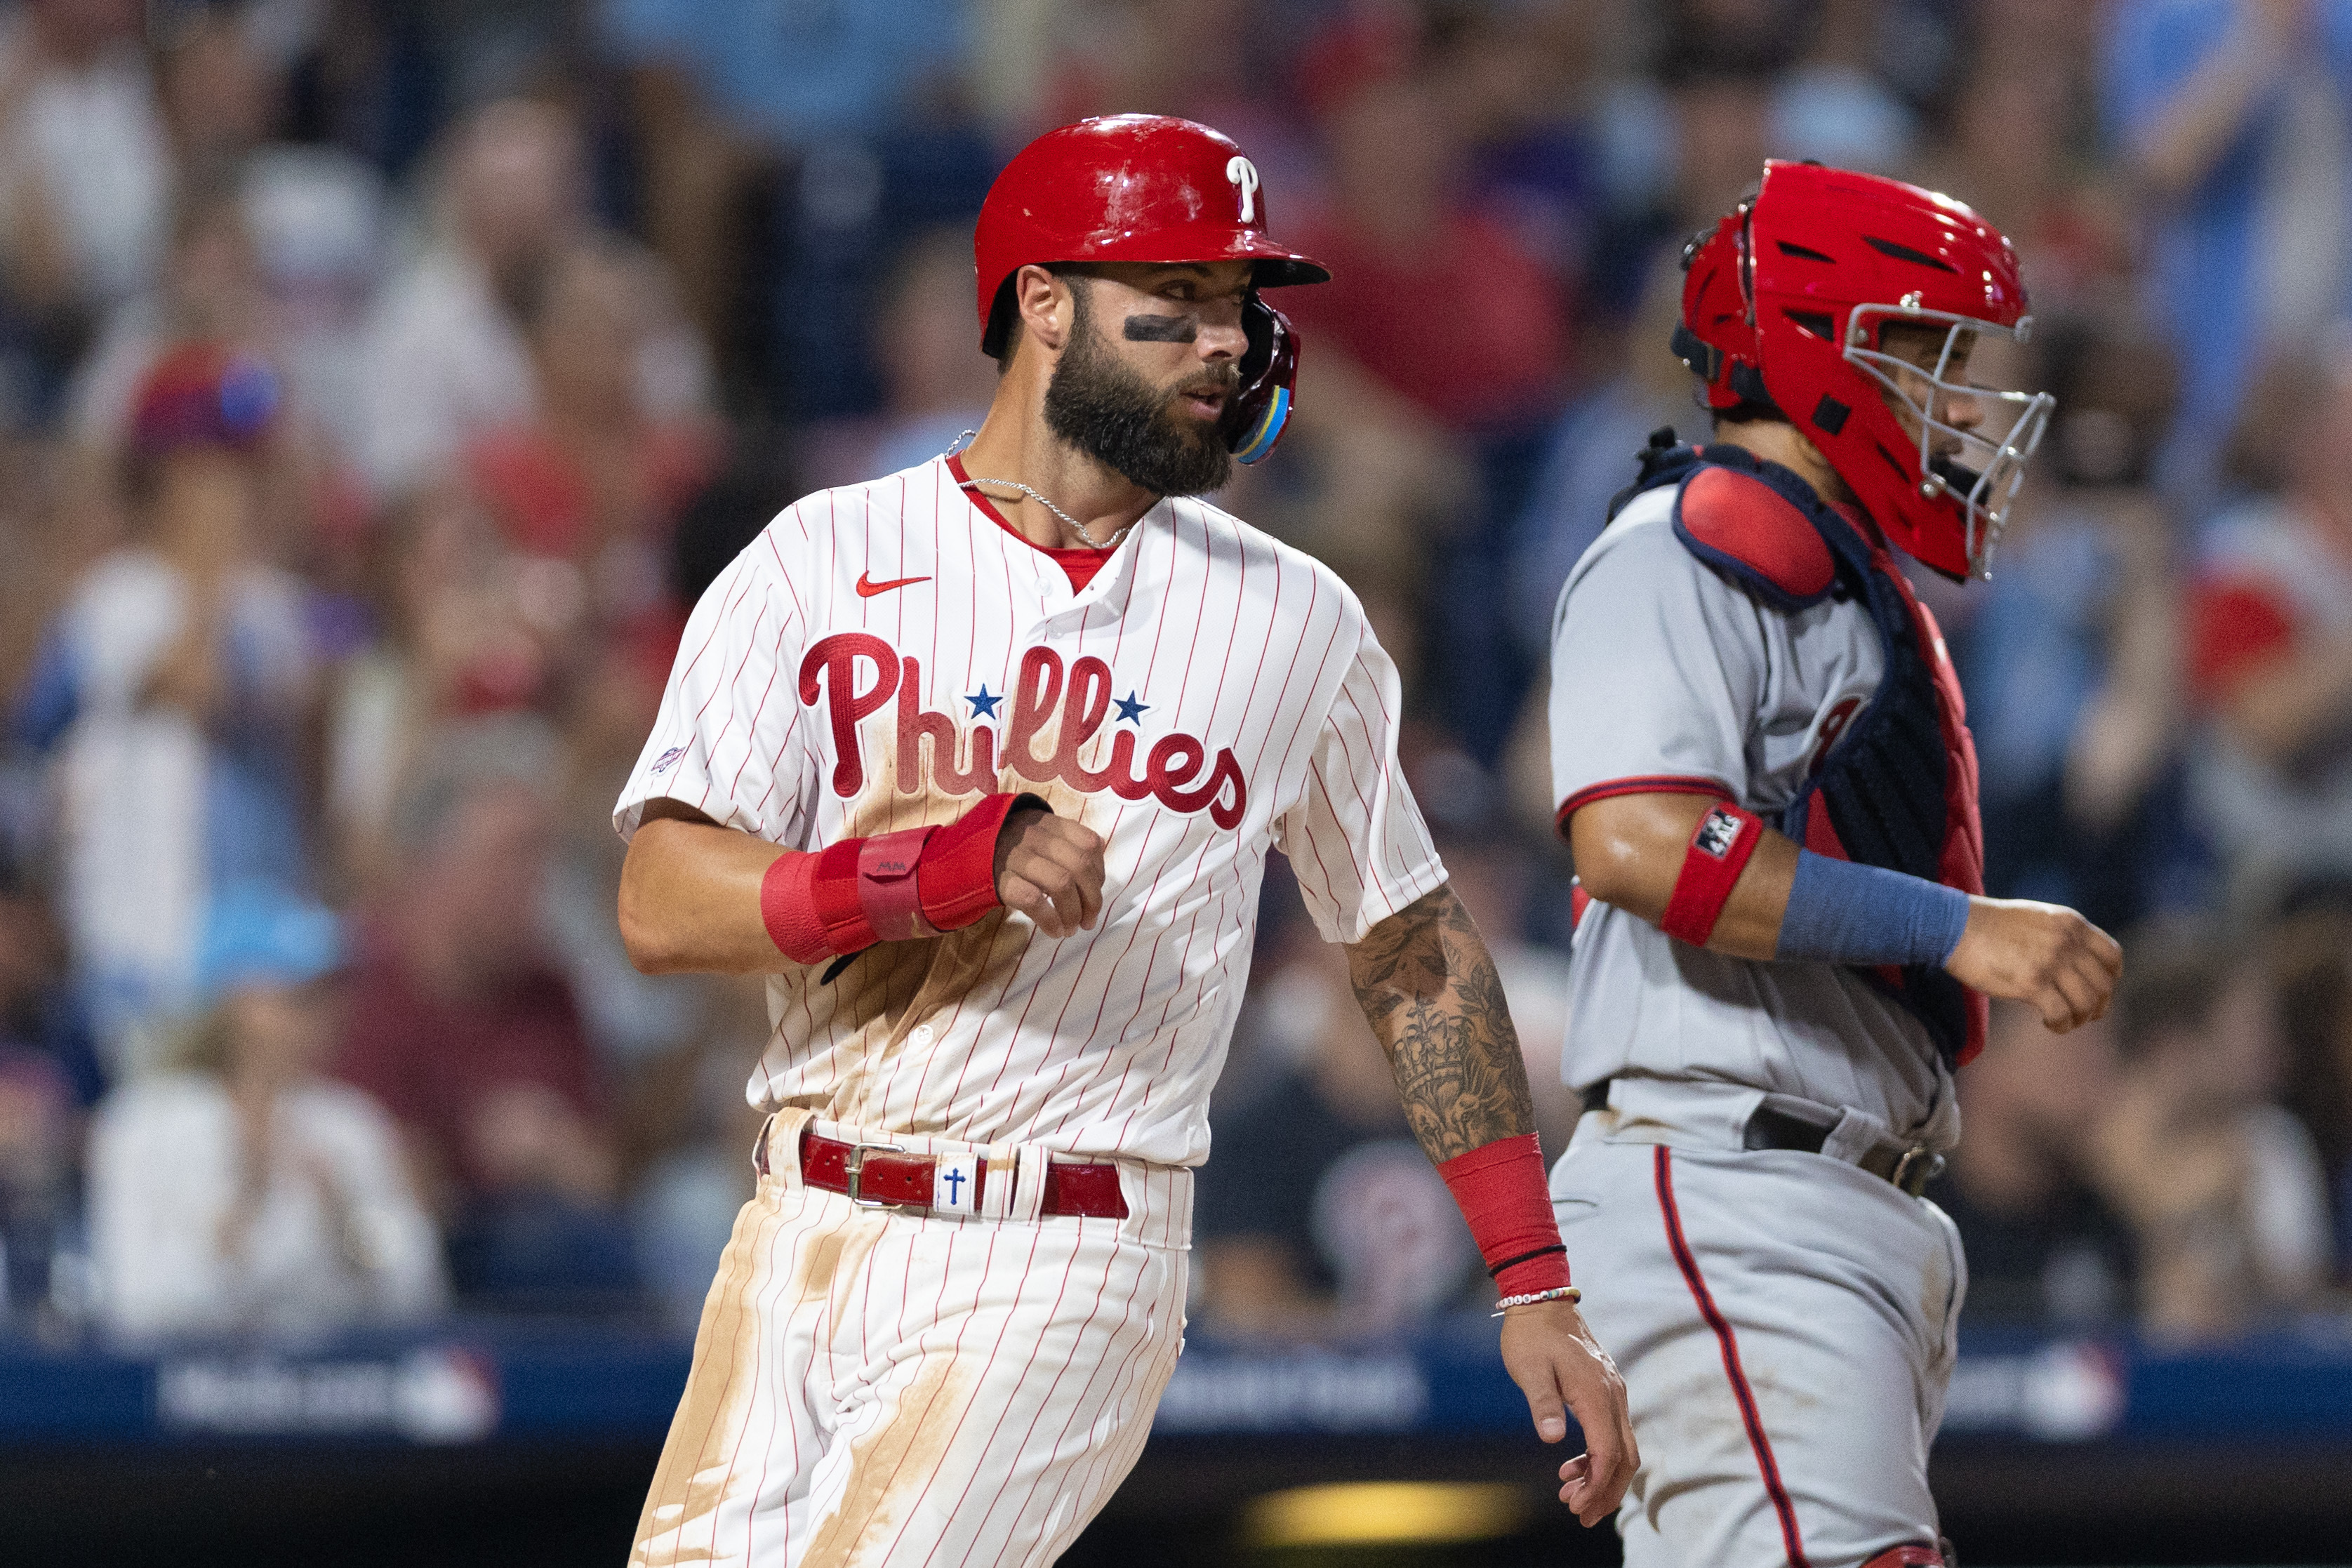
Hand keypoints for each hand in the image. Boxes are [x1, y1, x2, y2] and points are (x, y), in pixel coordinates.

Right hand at [994, 806, 1105, 937]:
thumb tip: (1098, 868)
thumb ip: (1066, 845)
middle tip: (1089, 920)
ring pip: (1061, 883)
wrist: (961, 857)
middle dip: (1092, 899)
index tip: (1095, 894)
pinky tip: (1055, 931)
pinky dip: (1051, 920)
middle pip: (1079, 865)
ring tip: (1072, 929)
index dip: (1099, 873)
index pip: (1089, 843)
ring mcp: (1015, 857)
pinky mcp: (1000, 880)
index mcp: (1048, 823)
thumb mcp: (1037, 837)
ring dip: (1073, 913)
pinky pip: (1034, 900)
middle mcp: (1034, 835)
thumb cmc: (1009, 851)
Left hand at [1499, 1298, 1637, 1527]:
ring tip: (1570, 1495)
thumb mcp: (1529, 1368)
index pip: (1607, 1452)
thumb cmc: (1530, 1335)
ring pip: (1622, 1446)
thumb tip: (1551, 1438)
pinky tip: (1572, 1466)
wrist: (1542, 1300)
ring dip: (1602, 1477)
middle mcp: (1613, 1395)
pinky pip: (1613, 1432)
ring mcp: (1613, 1392)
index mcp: (1596, 1393)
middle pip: (1624, 1457)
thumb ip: (1542, 1403)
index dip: (1596, 1485)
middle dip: (1606, 1491)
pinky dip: (1598, 1456)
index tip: (1576, 1507)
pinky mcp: (1606, 1390)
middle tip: (1580, 1515)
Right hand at [1944, 897, 2120, 1032]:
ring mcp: (2050, 962)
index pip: (2112, 956)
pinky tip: (2048, 1024)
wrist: (1955, 926)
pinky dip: (2060, 1025)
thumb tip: (2076, 964)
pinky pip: (2062, 1015)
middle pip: (2103, 984)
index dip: (2111, 979)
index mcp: (2071, 923)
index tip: (2098, 991)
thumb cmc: (1989, 925)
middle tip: (2084, 1016)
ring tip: (2064, 1021)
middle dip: (2098, 1005)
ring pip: (2086, 1003)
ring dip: (2079, 1019)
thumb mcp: (2037, 918)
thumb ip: (2061, 935)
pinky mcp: (2031, 984)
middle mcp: (2067, 941)